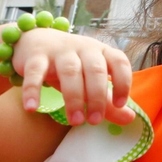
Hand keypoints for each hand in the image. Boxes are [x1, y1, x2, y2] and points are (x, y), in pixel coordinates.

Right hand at [11, 29, 135, 127]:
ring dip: (73, 97)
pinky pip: (35, 73)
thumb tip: (130, 118)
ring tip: (75, 121)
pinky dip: (33, 90)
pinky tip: (32, 109)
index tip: (120, 104)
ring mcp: (59, 51)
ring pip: (70, 72)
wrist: (36, 40)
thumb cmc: (71, 65)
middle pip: (95, 70)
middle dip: (97, 97)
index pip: (119, 61)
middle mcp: (84, 48)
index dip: (123, 81)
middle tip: (94, 121)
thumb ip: (108, 100)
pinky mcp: (35, 56)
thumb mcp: (90, 80)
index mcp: (101, 51)